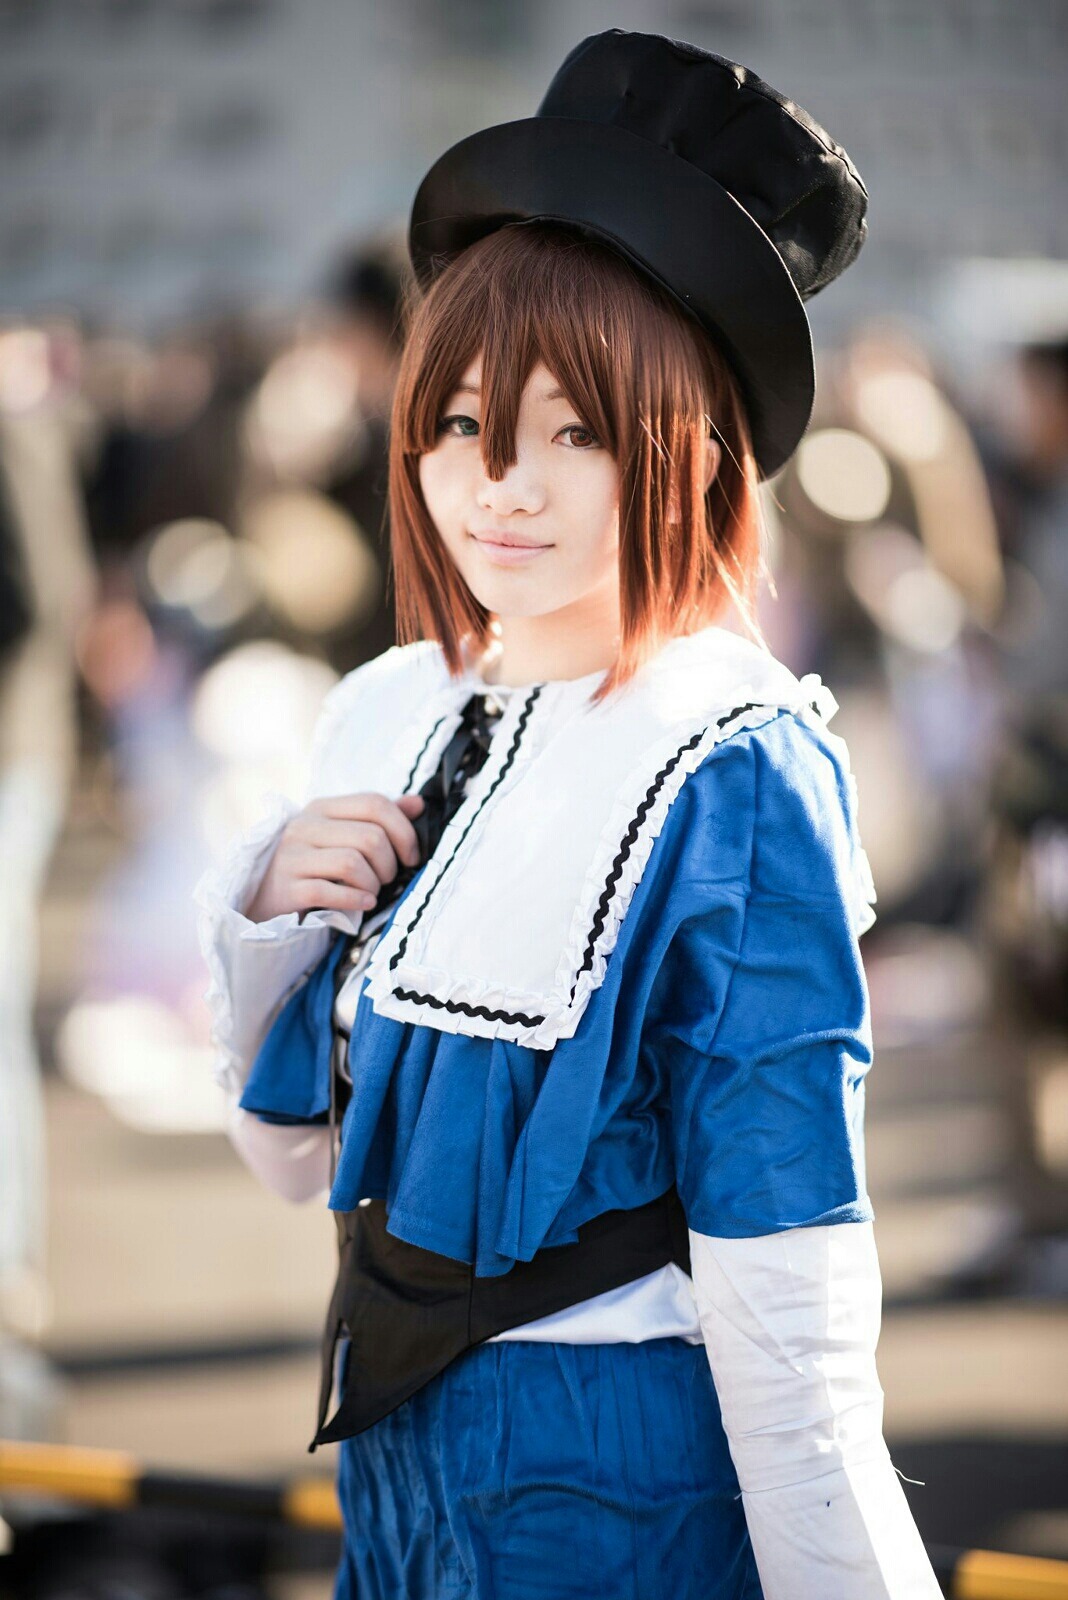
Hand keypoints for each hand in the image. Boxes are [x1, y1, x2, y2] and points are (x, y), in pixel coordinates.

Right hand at [242, 792, 426, 923]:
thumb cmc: (312, 867)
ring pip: (353, 864)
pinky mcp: (287, 888)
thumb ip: (378, 819)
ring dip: (373, 884)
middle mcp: (304, 826)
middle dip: (390, 864)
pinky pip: (331, 892)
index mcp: (322, 808)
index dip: (404, 830)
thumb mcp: (341, 836)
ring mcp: (292, 857)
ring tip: (371, 892)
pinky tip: (362, 903)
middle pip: (370, 837)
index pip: (374, 803)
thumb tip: (417, 803)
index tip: (411, 856)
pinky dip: (355, 900)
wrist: (262, 899)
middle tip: (388, 879)